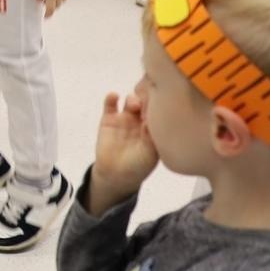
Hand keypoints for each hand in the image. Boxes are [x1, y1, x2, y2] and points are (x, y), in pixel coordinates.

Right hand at [90, 91, 158, 209]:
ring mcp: (125, 118)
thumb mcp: (151, 153)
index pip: (160, 111)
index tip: (160, 106)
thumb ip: (152, 136)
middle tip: (147, 104)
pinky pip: (110, 104)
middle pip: (146, 102)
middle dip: (148, 99)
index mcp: (155, 128)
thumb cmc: (139, 165)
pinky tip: (114, 96)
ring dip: (133, 99)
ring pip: (131, 101)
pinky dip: (111, 97)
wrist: (117, 174)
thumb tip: (150, 120)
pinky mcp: (109, 119)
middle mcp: (141, 120)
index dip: (160, 106)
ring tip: (133, 105)